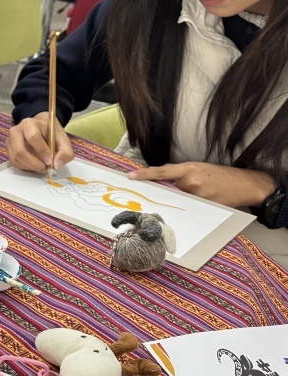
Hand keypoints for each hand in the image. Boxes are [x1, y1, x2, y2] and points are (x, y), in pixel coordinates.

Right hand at [6, 112, 73, 172]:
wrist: (41, 130)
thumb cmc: (51, 134)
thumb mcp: (63, 140)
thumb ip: (65, 152)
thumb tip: (56, 165)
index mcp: (29, 124)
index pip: (33, 137)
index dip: (41, 151)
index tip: (50, 161)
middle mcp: (16, 131)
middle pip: (19, 150)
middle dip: (33, 163)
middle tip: (45, 168)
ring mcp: (10, 141)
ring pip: (15, 159)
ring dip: (30, 167)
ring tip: (41, 167)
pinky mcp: (8, 150)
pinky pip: (14, 162)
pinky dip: (25, 167)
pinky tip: (34, 165)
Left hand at [128, 162, 276, 207]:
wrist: (245, 185)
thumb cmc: (221, 175)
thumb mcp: (199, 168)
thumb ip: (180, 173)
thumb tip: (162, 178)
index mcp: (189, 169)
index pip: (162, 172)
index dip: (145, 175)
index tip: (130, 177)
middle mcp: (190, 182)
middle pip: (167, 189)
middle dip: (166, 192)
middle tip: (171, 193)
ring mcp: (196, 197)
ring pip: (177, 200)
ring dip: (180, 199)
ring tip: (198, 194)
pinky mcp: (203, 207)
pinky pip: (188, 208)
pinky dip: (189, 206)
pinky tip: (201, 201)